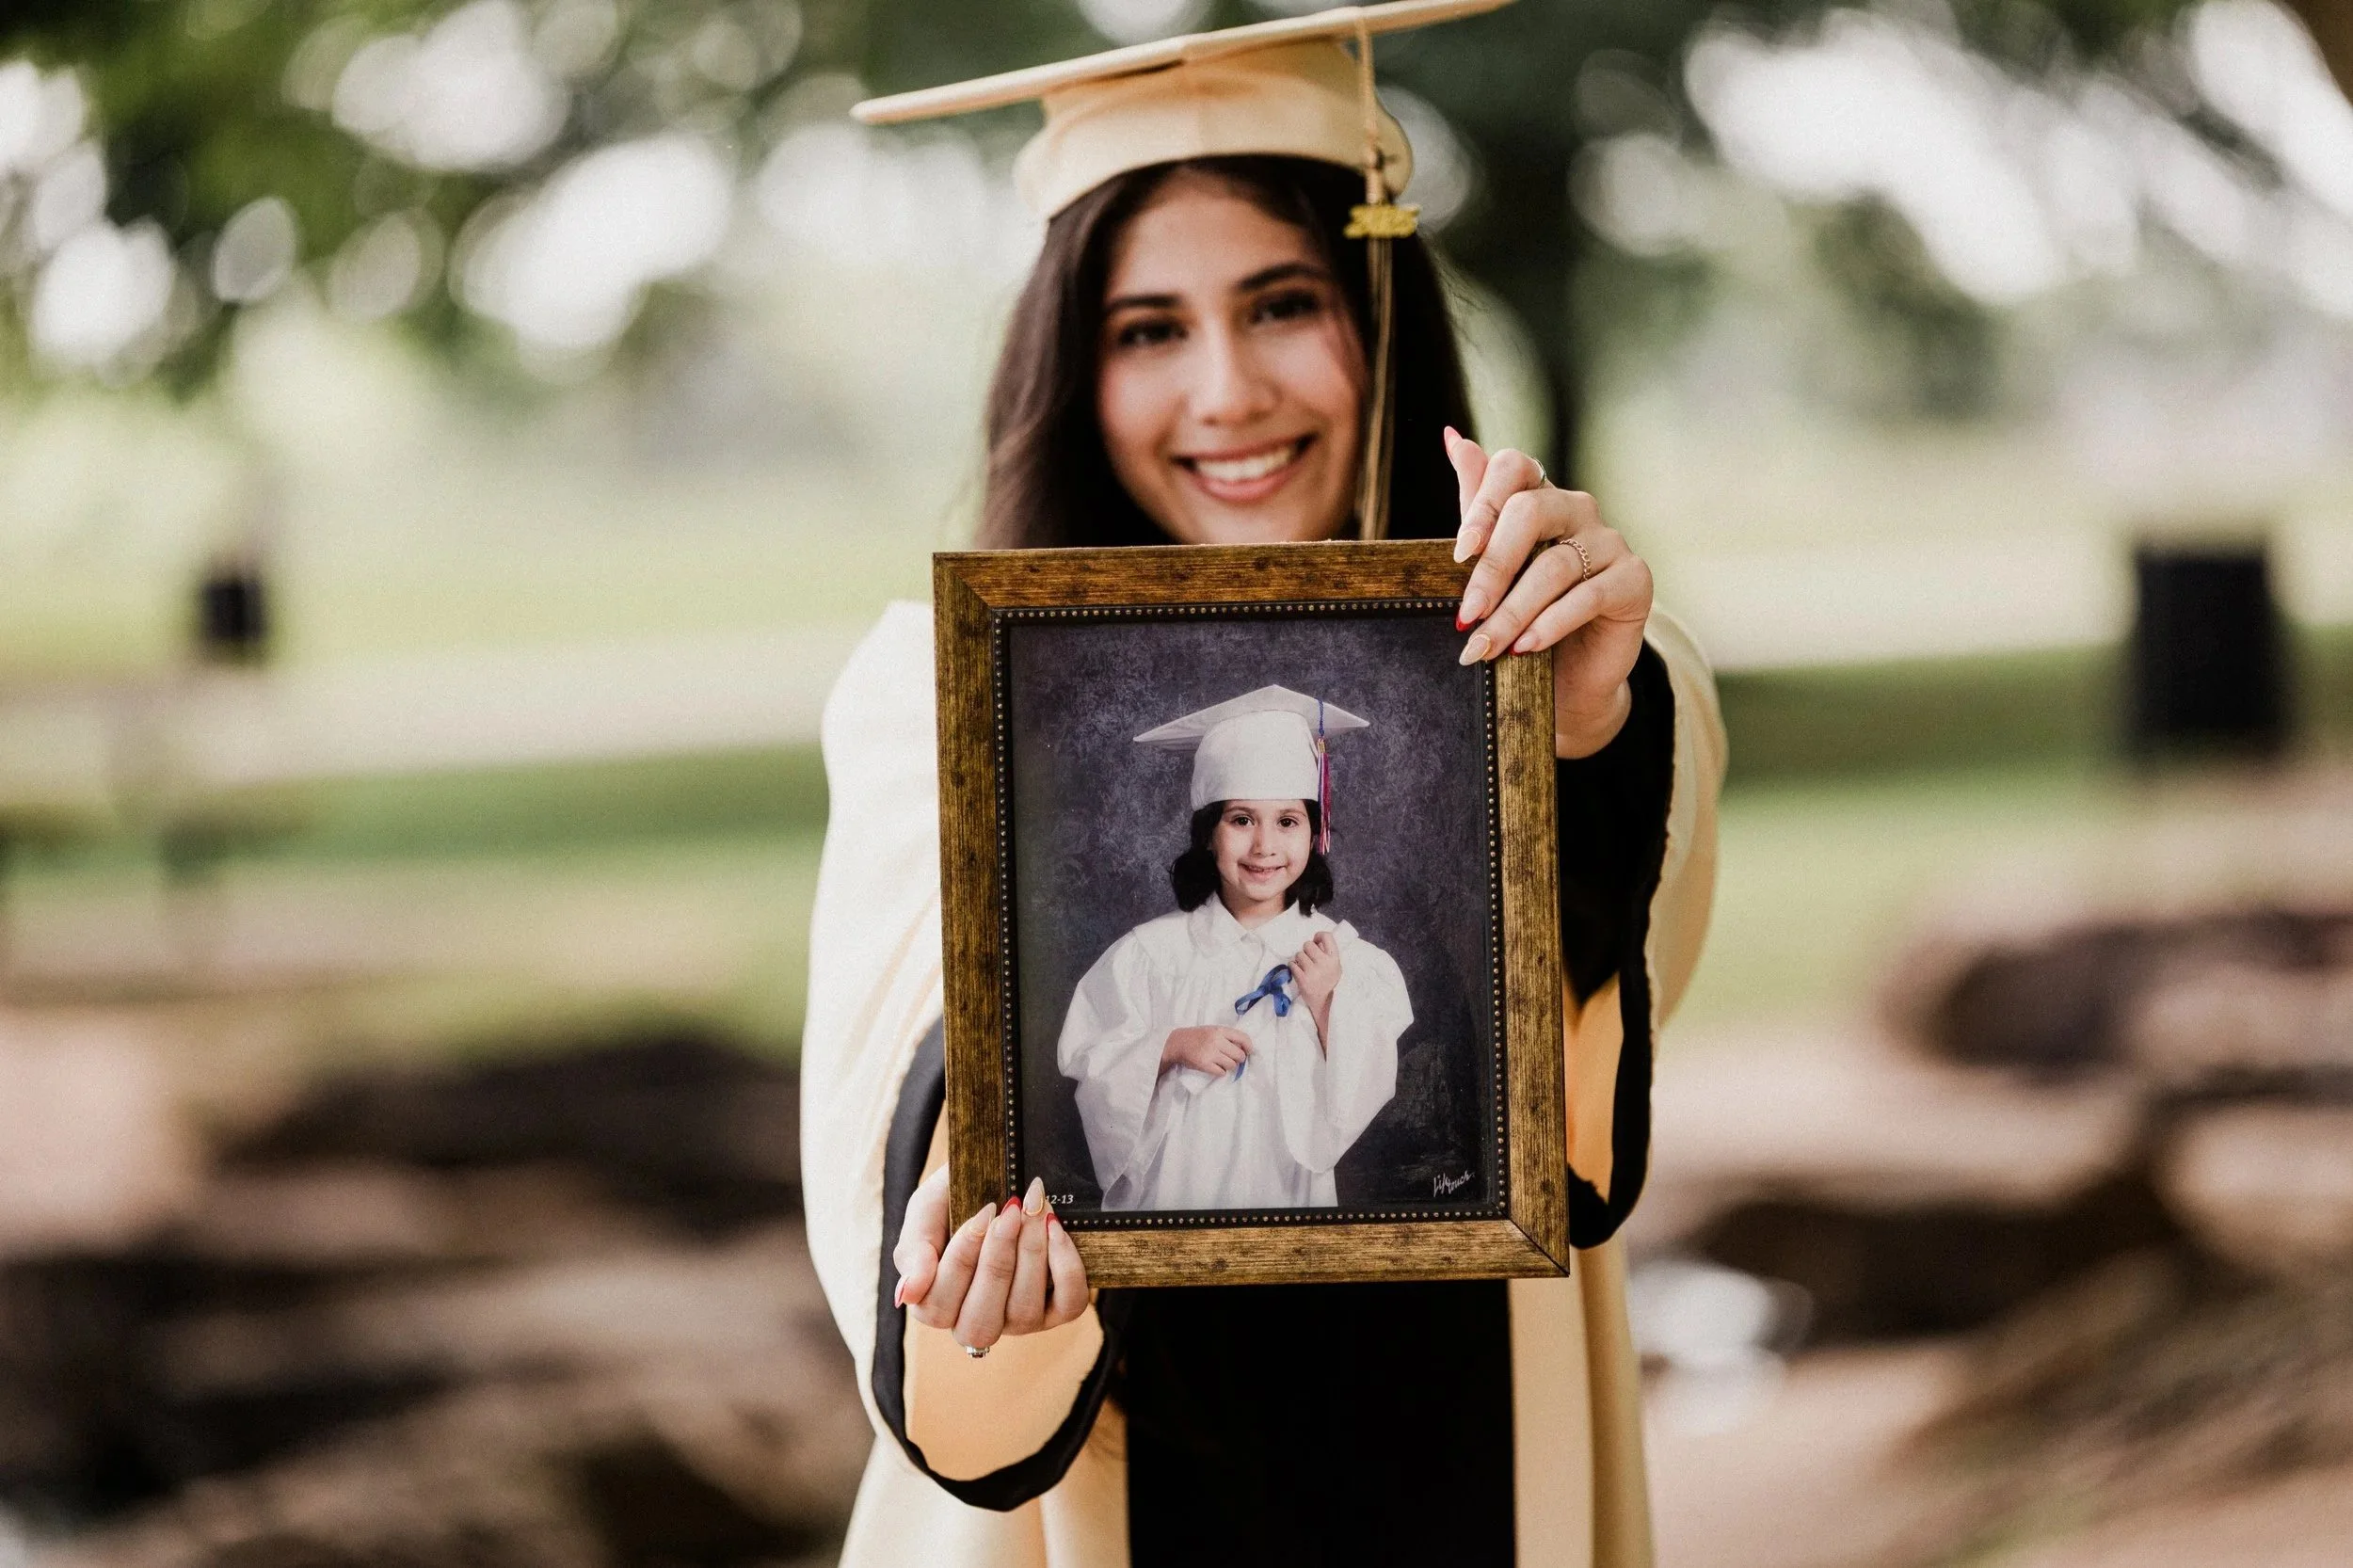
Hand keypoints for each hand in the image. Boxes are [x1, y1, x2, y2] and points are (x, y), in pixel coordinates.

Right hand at [895, 1171, 1088, 1350]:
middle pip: (980, 1319)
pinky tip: (1055, 1228)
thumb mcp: (925, 1212)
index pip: (937, 1306)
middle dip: (997, 1260)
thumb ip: (913, 1250)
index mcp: (937, 1304)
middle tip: (1010, 1210)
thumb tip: (906, 1296)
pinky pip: (1068, 1304)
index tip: (982, 1212)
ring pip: (1024, 1311)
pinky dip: (1065, 1266)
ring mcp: (1019, 1321)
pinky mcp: (1059, 1309)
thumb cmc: (956, 1198)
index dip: (960, 1260)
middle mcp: (977, 1321)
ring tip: (1034, 1208)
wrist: (1002, 1171)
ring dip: (1031, 1254)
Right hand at [1162, 1024, 1252, 1076]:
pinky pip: (1221, 1072)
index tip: (1248, 1051)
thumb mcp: (1213, 1030)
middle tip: (1233, 1059)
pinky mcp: (1204, 1064)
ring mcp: (1210, 1053)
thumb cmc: (1197, 1036)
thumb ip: (1227, 1036)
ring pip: (1232, 1065)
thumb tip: (1245, 1049)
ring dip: (1229, 1066)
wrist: (1177, 1043)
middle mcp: (1216, 1040)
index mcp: (1220, 1030)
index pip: (1243, 1038)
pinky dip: (1221, 1072)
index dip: (1249, 1046)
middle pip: (1239, 1055)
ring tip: (1222, 1063)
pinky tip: (1216, 1067)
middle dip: (1239, 1059)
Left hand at [1291, 931, 1341, 1012]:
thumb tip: (1315, 939)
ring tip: (1305, 967)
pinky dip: (1293, 967)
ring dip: (1299, 959)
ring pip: (1299, 954)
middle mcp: (1325, 964)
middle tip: (1309, 958)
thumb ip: (1327, 953)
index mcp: (1334, 959)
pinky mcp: (1303, 979)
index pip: (1327, 936)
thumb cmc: (1328, 981)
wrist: (1324, 1002)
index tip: (1316, 940)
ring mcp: (1313, 972)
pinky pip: (1292, 964)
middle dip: (1306, 950)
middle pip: (1308, 944)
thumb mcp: (1335, 966)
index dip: (1319, 935)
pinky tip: (1299, 972)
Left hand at [1444, 428, 1652, 758]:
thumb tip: (1453, 438)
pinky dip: (1550, 624)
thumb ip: (1477, 508)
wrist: (1570, 676)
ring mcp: (1610, 542)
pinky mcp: (1634, 579)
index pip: (1513, 468)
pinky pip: (1587, 596)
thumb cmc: (1526, 615)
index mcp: (1539, 496)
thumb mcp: (1493, 565)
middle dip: (1492, 568)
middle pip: (1531, 511)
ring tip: (1484, 645)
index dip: (1484, 504)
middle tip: (1466, 614)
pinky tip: (1525, 648)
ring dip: (1513, 611)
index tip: (1459, 554)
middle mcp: (1577, 510)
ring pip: (1554, 566)